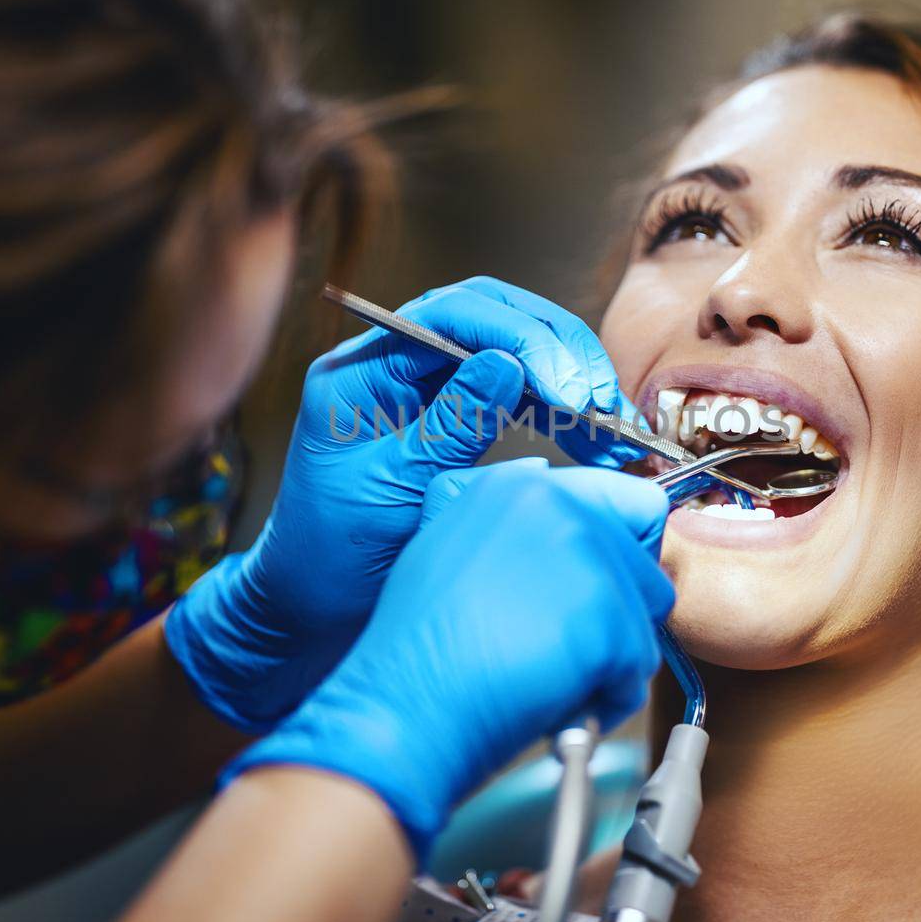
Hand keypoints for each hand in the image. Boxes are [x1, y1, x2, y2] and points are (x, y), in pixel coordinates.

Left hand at [166, 277, 643, 731]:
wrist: (312, 606)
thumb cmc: (333, 555)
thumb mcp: (396, 490)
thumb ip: (452, 425)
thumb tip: (508, 363)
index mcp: (360, 372)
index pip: (451, 314)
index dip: (521, 338)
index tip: (567, 386)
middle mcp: (392, 366)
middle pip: (489, 315)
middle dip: (554, 347)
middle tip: (597, 397)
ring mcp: (424, 389)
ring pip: (509, 348)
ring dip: (565, 375)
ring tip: (608, 421)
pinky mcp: (453, 418)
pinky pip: (514, 390)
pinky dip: (557, 407)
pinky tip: (592, 435)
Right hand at [221, 461, 670, 859]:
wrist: (400, 710)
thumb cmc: (418, 651)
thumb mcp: (450, 549)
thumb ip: (513, 528)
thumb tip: (565, 523)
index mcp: (520, 485)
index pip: (629, 505)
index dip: (614, 559)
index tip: (590, 593)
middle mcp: (558, 504)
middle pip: (644, 566)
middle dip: (613, 615)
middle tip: (558, 647)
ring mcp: (586, 557)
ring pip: (645, 617)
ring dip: (611, 656)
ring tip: (552, 675)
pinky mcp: (604, 617)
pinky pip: (637, 666)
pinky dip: (607, 696)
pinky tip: (556, 701)